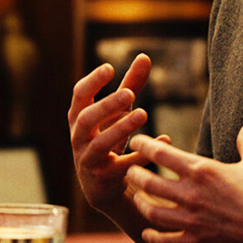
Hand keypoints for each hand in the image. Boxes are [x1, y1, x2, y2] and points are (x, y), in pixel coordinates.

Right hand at [68, 53, 156, 218]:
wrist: (103, 186)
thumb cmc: (109, 140)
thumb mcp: (118, 112)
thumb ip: (130, 85)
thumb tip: (144, 56)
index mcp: (79, 118)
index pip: (79, 96)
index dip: (92, 82)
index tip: (109, 68)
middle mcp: (79, 138)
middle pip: (85, 119)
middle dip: (106, 105)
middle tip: (129, 93)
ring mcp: (88, 159)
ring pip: (100, 144)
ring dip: (121, 128)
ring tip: (144, 114)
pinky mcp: (104, 178)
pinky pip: (122, 167)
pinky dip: (141, 155)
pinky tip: (164, 139)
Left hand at [126, 121, 242, 242]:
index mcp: (202, 170)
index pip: (160, 152)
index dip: (143, 145)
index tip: (136, 142)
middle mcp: (191, 193)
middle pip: (148, 181)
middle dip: (135, 175)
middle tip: (130, 172)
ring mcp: (192, 219)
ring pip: (151, 212)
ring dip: (140, 204)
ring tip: (136, 199)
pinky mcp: (198, 241)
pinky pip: (166, 241)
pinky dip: (153, 238)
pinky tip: (148, 233)